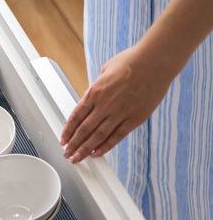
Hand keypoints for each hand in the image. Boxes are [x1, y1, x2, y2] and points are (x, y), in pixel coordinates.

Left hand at [60, 45, 173, 162]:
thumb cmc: (131, 62)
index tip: (63, 140)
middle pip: (84, 130)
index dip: (68, 131)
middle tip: (67, 154)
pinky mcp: (136, 118)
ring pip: (98, 136)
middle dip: (73, 144)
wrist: (156, 61)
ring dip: (85, 149)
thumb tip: (90, 98)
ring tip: (77, 158)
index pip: (76, 116)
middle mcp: (105, 104)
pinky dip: (106, 146)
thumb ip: (97, 88)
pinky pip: (118, 136)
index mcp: (95, 92)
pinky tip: (97, 153)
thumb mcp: (104, 71)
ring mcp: (120, 112)